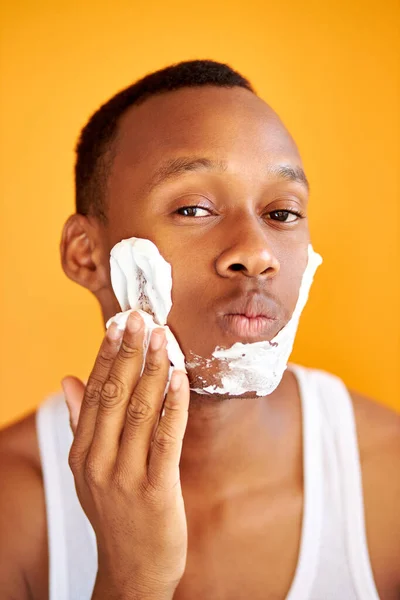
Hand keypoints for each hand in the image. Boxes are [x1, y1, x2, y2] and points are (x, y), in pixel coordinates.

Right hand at [62, 312, 188, 599]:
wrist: (134, 570)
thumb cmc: (116, 513)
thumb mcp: (88, 471)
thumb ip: (81, 423)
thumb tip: (68, 379)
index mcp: (83, 453)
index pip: (93, 393)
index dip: (105, 356)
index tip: (116, 325)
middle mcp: (98, 461)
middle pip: (113, 395)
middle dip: (127, 353)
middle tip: (139, 317)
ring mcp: (126, 477)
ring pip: (139, 411)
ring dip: (152, 370)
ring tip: (161, 337)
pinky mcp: (157, 490)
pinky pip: (166, 437)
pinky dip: (174, 404)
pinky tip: (180, 378)